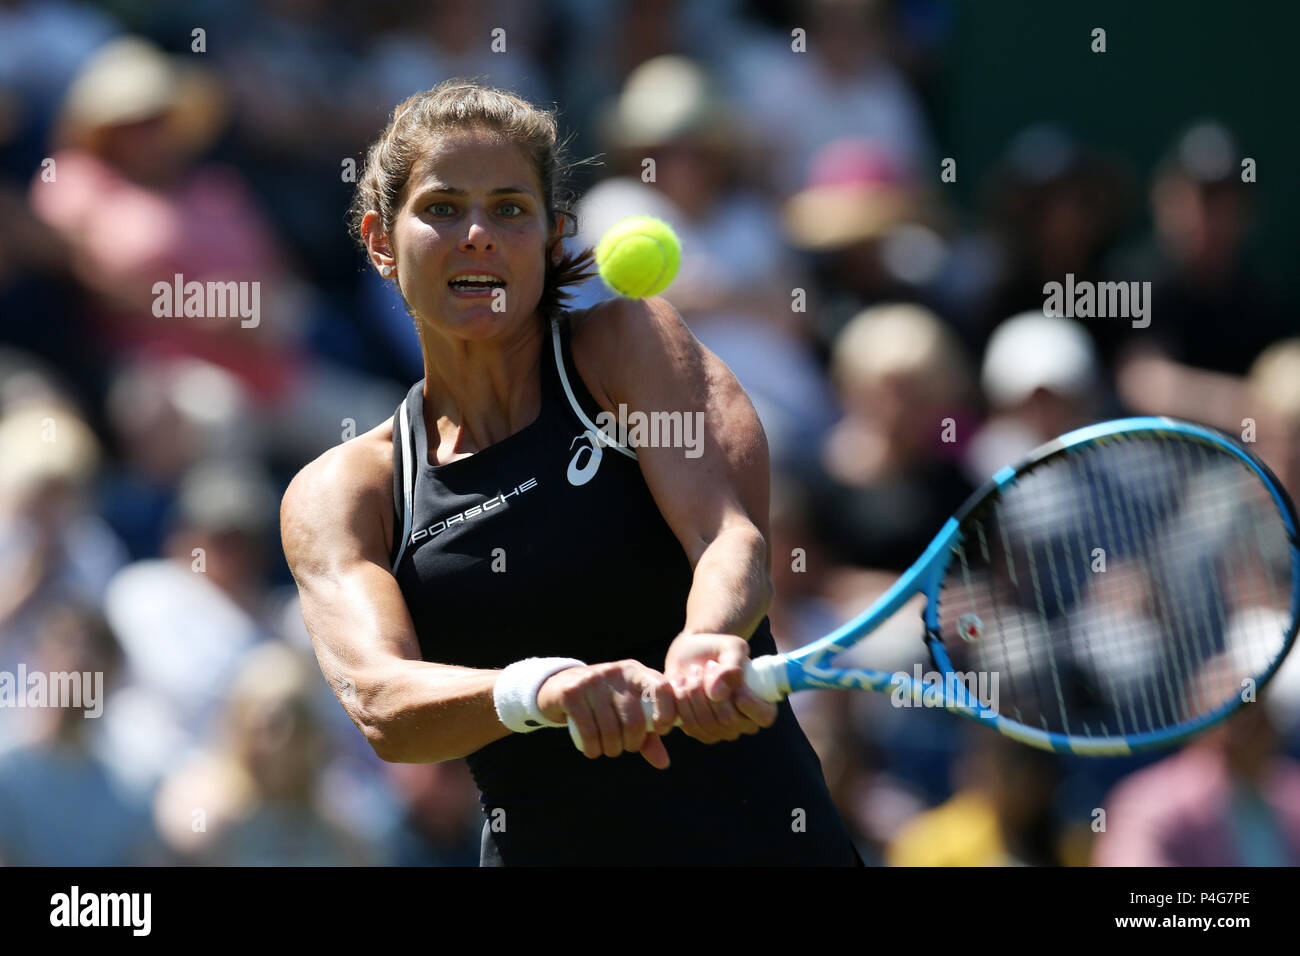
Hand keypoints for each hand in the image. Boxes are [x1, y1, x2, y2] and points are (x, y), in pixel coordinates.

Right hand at [537, 660, 676, 768]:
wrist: (560, 685)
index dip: (667, 713)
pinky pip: (589, 731)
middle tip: (626, 747)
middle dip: (632, 743)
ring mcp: (592, 682)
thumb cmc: (603, 703)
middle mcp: (616, 673)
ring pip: (611, 729)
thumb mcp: (627, 711)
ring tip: (608, 749)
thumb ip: (647, 735)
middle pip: (634, 720)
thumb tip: (664, 763)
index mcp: (636, 672)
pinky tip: (593, 751)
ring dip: (612, 749)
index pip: (662, 688)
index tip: (662, 730)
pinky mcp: (572, 693)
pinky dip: (593, 749)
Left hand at [665, 632, 777, 743]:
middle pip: (728, 720)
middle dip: (711, 689)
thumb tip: (718, 694)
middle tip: (706, 665)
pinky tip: (679, 684)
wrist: (692, 653)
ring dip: (693, 693)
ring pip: (705, 723)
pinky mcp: (697, 731)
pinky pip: (687, 725)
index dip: (749, 702)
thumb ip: (732, 667)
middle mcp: (743, 723)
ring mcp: (720, 730)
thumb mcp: (732, 648)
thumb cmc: (718, 649)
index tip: (732, 680)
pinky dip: (679, 701)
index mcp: (761, 704)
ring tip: (691, 672)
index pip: (764, 717)